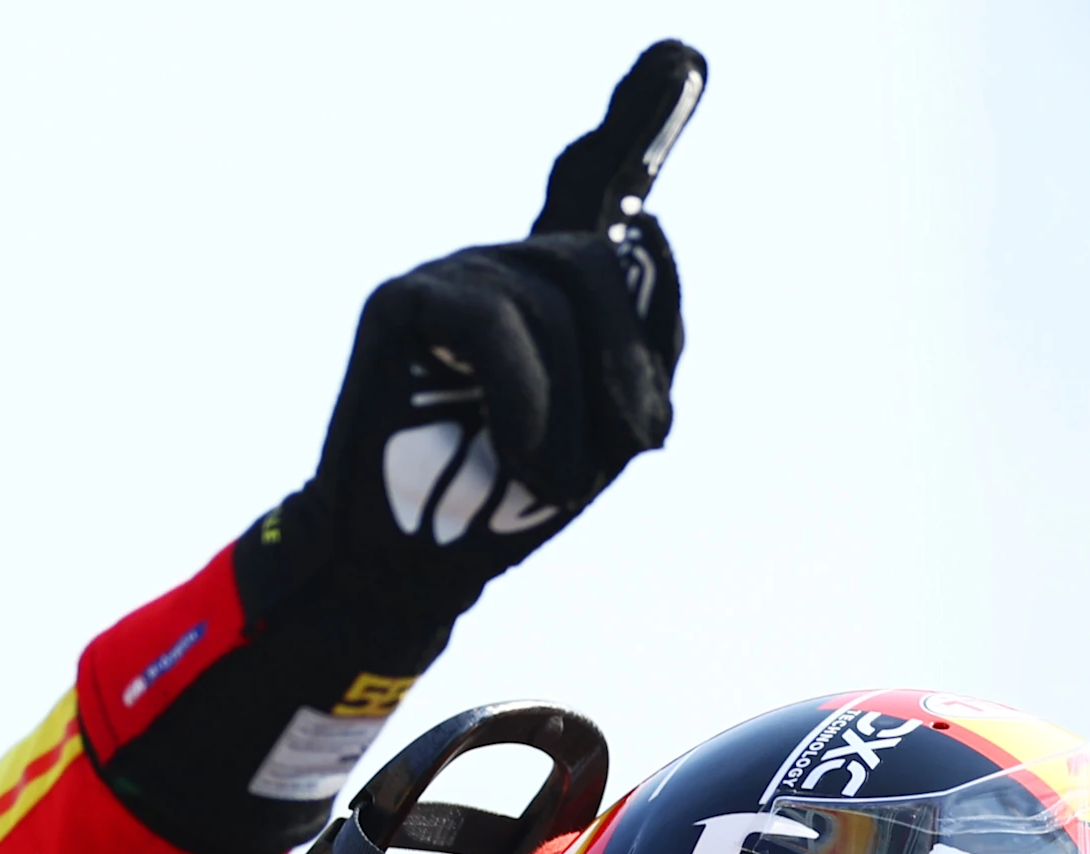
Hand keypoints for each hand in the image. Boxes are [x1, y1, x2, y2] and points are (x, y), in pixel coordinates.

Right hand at [242, 40, 702, 634]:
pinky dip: (525, 399)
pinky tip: (520, 452)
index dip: (642, 118)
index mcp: (555, 289)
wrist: (409, 560)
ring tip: (546, 484)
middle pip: (602, 265)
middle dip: (627, 364)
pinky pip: (497, 327)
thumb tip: (648, 240)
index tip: (684, 56)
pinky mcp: (405, 302)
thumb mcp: (606, 431)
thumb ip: (642, 343)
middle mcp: (504, 263)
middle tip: (634, 444)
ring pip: (555, 308)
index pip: (596, 185)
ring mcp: (452, 273)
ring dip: (571, 415)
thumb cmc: (506, 500)